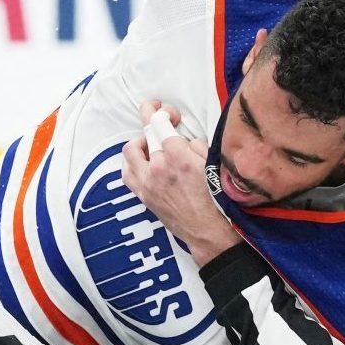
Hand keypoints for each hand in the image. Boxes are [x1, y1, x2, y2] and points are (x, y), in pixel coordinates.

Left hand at [120, 102, 238, 265]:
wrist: (209, 231)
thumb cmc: (217, 199)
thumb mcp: (213, 163)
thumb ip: (196, 145)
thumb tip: (184, 138)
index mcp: (178, 156)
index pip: (159, 122)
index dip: (164, 112)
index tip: (171, 113)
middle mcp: (158, 167)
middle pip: (147, 133)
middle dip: (153, 118)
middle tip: (162, 118)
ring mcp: (148, 183)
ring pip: (131, 150)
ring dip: (141, 141)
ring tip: (151, 142)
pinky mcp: (143, 196)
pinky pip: (127, 172)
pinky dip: (131, 162)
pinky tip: (142, 162)